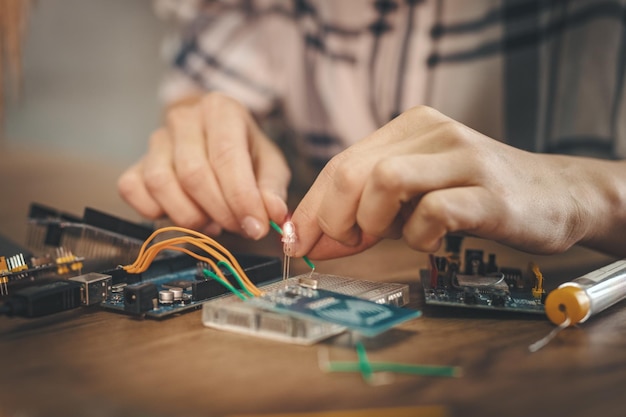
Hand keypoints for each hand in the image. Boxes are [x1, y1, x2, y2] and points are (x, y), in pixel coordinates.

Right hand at [118, 92, 290, 238]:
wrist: (214, 138)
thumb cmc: (246, 153)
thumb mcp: (270, 165)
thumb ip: (272, 189)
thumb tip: (272, 214)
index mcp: (221, 110)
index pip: (226, 157)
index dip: (241, 198)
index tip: (256, 226)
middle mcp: (184, 118)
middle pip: (193, 175)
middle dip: (219, 211)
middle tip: (237, 227)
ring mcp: (155, 140)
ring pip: (161, 184)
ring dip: (189, 216)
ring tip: (211, 222)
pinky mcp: (135, 163)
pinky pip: (133, 191)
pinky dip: (155, 212)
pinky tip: (181, 213)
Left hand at [290, 105, 624, 258]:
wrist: (555, 195)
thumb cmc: (474, 196)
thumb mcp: (413, 195)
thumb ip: (367, 209)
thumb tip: (312, 240)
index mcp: (408, 127)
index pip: (340, 164)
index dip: (312, 208)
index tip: (299, 242)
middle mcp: (433, 132)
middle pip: (352, 170)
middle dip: (333, 218)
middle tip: (346, 244)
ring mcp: (462, 159)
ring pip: (386, 181)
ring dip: (372, 222)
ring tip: (388, 236)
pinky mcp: (488, 193)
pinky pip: (433, 212)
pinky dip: (419, 237)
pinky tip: (431, 240)